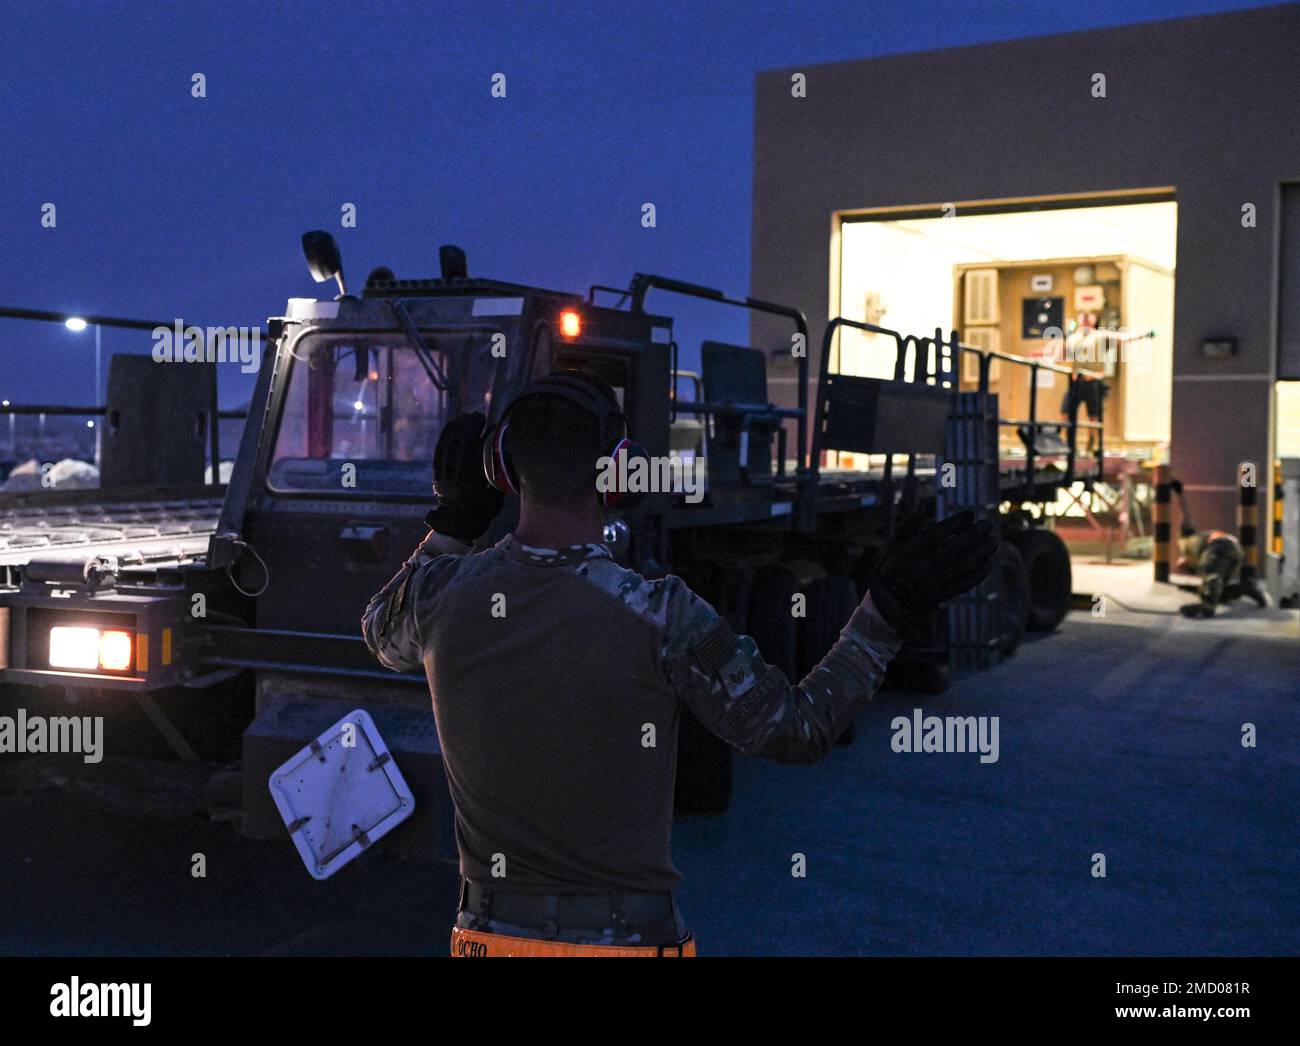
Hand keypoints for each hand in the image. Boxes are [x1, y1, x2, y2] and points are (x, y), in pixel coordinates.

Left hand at [423, 412, 503, 541]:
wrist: (458, 524)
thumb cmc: (484, 509)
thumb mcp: (496, 496)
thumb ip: (501, 476)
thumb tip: (511, 454)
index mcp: (473, 486)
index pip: (478, 456)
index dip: (485, 439)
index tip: (493, 427)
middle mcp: (456, 480)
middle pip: (462, 446)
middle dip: (471, 428)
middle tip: (480, 416)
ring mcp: (444, 476)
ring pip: (449, 446)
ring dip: (460, 428)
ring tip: (469, 416)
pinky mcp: (436, 473)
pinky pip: (440, 449)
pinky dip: (447, 434)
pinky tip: (455, 423)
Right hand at [869, 508, 997, 639]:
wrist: (887, 605)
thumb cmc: (890, 569)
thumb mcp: (892, 547)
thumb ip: (907, 527)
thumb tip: (921, 505)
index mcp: (905, 555)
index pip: (934, 535)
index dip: (954, 524)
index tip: (970, 514)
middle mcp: (918, 570)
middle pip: (952, 549)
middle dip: (973, 535)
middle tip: (988, 524)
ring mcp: (931, 586)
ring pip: (962, 566)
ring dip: (981, 552)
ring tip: (993, 541)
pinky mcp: (941, 597)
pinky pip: (964, 583)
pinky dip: (979, 573)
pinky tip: (987, 561)